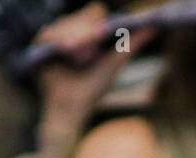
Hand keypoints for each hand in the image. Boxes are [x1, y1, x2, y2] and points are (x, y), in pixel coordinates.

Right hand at [34, 3, 158, 130]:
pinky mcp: (40, 45)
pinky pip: (49, 34)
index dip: (97, 19)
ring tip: (78, 56)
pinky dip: (59, 41)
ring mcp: (55, 37)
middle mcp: (71, 31)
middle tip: (93, 45)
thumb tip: (154, 27)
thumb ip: (131, 45)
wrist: (71, 106)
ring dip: (75, 39)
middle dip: (87, 32)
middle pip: (79, 18)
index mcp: (88, 33)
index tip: (104, 31)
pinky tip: (66, 50)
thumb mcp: (114, 64)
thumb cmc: (92, 88)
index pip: (94, 13)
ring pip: (65, 25)